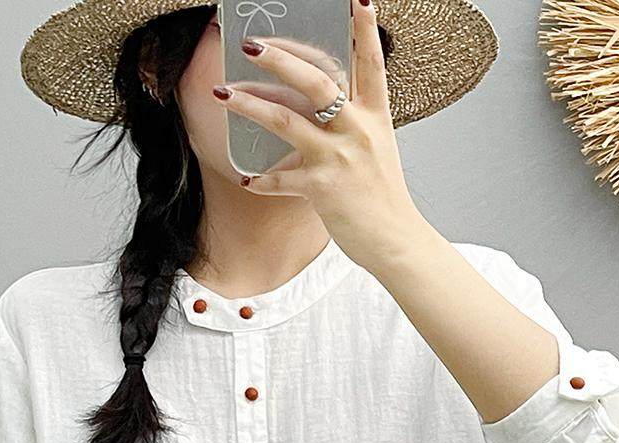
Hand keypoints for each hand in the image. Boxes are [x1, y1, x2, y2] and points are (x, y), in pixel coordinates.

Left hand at [213, 0, 426, 272]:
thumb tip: (319, 112)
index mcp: (375, 117)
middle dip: (280, 59)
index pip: (371, 64)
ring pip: (285, 119)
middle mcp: (358, 130)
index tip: (358, 0)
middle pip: (316, 82)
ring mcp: (339, 157)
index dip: (364, 30)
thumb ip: (351, 126)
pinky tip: (248, 179)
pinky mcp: (322, 187)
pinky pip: (281, 178)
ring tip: (223, 93)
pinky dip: (262, 180)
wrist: (396, 241)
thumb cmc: (383, 198)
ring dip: (249, 104)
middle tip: (251, 45)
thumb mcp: (377, 150)